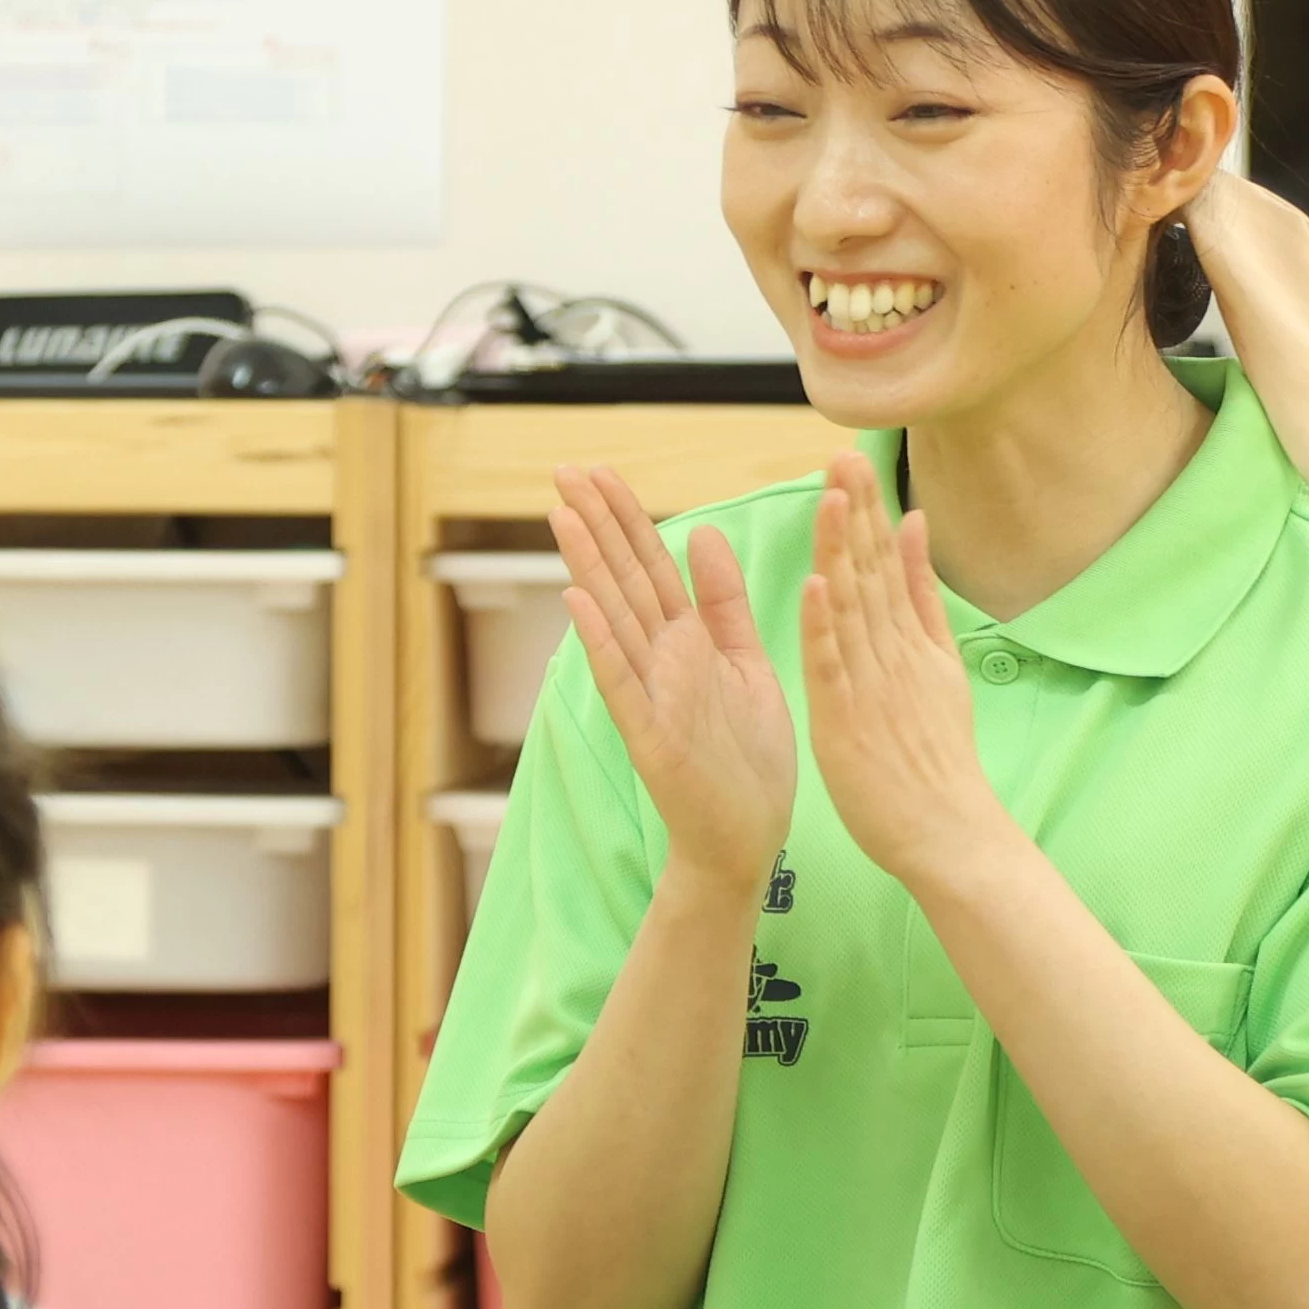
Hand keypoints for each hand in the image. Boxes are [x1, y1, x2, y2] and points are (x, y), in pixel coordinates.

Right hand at [547, 463, 799, 899]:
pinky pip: (623, 683)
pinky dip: (600, 643)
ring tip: (560, 516)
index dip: (625, 517)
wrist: (747, 839)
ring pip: (616, 619)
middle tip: (563, 470)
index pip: (651, 564)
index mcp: (687, 642)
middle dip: (597, 524)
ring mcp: (651, 696)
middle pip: (626, 579)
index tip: (599, 471)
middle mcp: (661, 661)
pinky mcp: (652, 737)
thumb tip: (701, 532)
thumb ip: (723, 602)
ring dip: (588, 567)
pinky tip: (577, 602)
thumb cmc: (748, 759)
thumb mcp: (745, 662)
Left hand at [796, 451, 1018, 906]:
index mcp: (909, 640)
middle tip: (840, 453)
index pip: (883, 563)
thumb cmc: (937, 757)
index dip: (866, 510)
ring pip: (852, 607)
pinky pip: (834, 668)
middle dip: (854, 511)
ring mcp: (872, 685)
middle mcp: (893, 653)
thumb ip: (922, 596)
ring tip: (829, 495)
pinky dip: (826, 627)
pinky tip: (817, 585)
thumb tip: (914, 526)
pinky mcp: (849, 720)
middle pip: (869, 572)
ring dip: (840, 550)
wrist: (950, 830)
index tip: (851, 459)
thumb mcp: (939, 663)